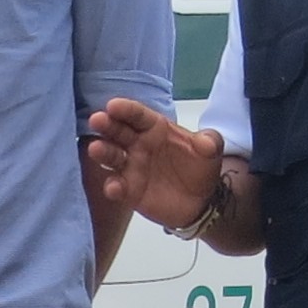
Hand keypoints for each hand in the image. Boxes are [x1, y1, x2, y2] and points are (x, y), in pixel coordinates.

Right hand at [83, 98, 225, 230]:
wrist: (201, 202)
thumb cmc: (200, 168)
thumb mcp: (211, 151)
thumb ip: (211, 142)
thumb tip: (207, 142)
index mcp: (155, 128)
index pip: (138, 115)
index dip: (126, 110)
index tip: (113, 105)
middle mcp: (138, 144)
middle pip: (118, 131)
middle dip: (106, 125)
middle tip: (96, 120)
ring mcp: (131, 167)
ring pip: (111, 156)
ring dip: (102, 152)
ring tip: (95, 149)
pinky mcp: (129, 190)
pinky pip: (117, 186)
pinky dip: (113, 186)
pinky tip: (114, 187)